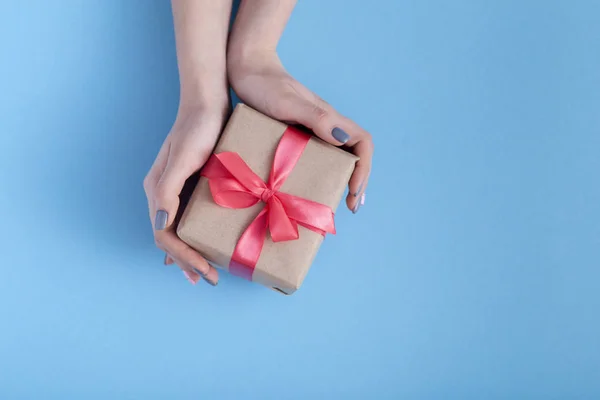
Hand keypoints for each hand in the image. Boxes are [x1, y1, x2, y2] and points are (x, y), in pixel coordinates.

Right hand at [144, 105, 226, 285]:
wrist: (210, 102)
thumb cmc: (199, 128)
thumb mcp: (184, 159)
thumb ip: (168, 191)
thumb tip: (162, 225)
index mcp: (158, 191)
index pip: (165, 236)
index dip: (184, 258)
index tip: (205, 272)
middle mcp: (164, 194)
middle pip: (170, 238)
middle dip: (188, 262)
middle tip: (208, 279)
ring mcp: (178, 189)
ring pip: (179, 230)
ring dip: (190, 253)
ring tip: (205, 270)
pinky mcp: (193, 184)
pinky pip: (190, 217)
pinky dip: (197, 236)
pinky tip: (206, 245)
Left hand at [228, 52, 372, 212]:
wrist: (245, 68)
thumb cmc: (264, 84)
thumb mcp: (288, 103)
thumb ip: (316, 117)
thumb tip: (343, 138)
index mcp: (329, 118)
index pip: (362, 143)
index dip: (364, 168)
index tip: (353, 191)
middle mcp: (325, 125)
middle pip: (354, 153)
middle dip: (357, 180)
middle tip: (351, 205)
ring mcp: (311, 129)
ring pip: (337, 156)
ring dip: (342, 179)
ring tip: (335, 201)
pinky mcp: (295, 133)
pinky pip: (316, 156)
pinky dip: (320, 174)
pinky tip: (309, 186)